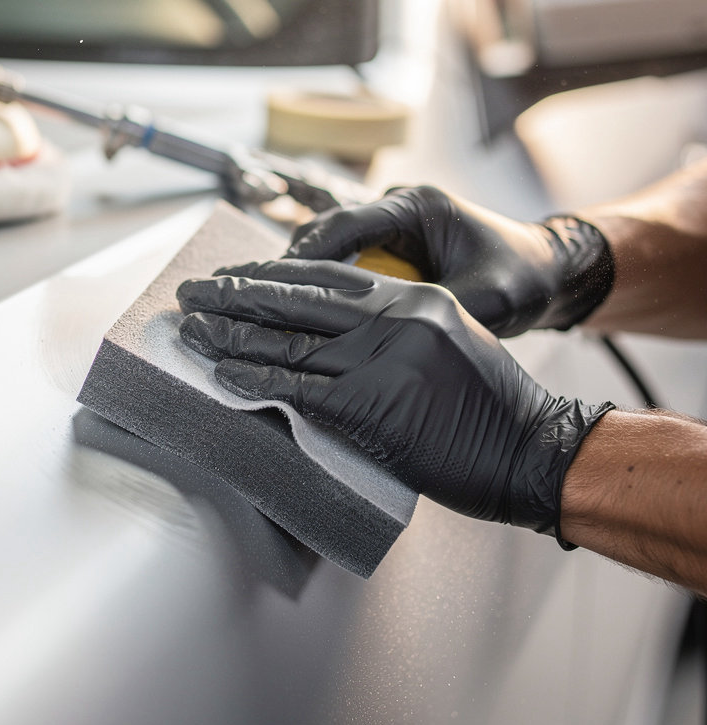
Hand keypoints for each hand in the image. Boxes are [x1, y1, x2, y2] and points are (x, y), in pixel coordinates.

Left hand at [176, 259, 612, 538]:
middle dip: (234, 295)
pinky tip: (221, 374)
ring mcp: (383, 359)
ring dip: (229, 336)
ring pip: (288, 342)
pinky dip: (255, 382)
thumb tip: (331, 340)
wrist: (535, 449)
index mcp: (413, 298)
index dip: (270, 275)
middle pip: (295, 299)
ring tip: (189, 330)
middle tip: (191, 292)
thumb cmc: (491, 409)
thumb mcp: (447, 345)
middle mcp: (396, 317)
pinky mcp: (373, 404)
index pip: (325, 276)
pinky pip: (297, 389)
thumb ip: (392, 332)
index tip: (232, 275)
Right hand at [286, 185, 613, 337]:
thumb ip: (430, 309)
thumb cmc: (520, 278)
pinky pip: (344, 264)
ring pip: (327, 249)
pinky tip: (301, 315)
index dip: (304, 258)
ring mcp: (390, 227)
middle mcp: (396, 208)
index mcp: (416, 205)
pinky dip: (322, 286)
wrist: (546, 271)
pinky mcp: (390, 249)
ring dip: (300, 278)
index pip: (344, 224)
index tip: (274, 288)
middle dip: (287, 267)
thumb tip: (379, 335)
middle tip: (252, 298)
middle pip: (323, 233)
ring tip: (267, 308)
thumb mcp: (483, 299)